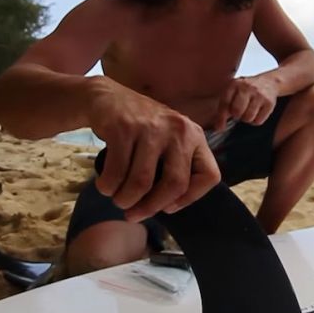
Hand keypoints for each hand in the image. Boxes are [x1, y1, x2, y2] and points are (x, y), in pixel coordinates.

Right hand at [87, 78, 220, 221]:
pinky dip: (108, 186)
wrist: (107, 97)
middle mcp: (179, 131)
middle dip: (151, 207)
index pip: (208, 176)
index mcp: (195, 136)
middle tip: (134, 214)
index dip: (190, 199)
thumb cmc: (140, 129)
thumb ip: (174, 166)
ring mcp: (152, 128)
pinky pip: (117, 172)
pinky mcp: (124, 128)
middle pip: (174, 185)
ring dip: (125, 199)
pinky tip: (105, 186)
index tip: (169, 207)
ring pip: (142, 182)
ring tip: (117, 199)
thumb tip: (168, 207)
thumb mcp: (167, 141)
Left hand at [214, 76, 278, 131]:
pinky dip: (256, 120)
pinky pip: (258, 121)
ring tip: (248, 111)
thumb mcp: (233, 92)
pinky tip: (257, 112)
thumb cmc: (246, 90)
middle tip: (239, 112)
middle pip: (237, 111)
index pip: (225, 103)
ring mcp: (259, 94)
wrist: (268, 82)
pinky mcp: (269, 103)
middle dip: (237, 115)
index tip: (220, 128)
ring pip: (248, 118)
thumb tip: (218, 127)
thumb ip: (224, 107)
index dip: (221, 118)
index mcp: (234, 84)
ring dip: (247, 118)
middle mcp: (246, 87)